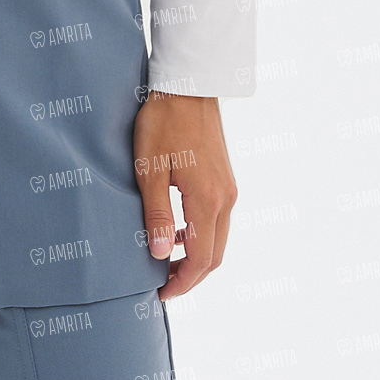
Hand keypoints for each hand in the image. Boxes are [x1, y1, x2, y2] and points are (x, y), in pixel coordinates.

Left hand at [133, 90, 237, 299]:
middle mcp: (226, 199)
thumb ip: (157, 214)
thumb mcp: (150, 168)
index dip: (182, 283)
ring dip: (196, 255)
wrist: (188, 85)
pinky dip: (201, 234)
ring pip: (218, 238)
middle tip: (162, 284)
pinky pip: (218, 219)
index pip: (201, 260)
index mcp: (208, 201)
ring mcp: (229, 188)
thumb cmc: (163, 122)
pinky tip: (178, 229)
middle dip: (190, 276)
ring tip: (165, 260)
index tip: (160, 293)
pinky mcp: (225, 178)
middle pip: (214, 255)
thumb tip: (160, 255)